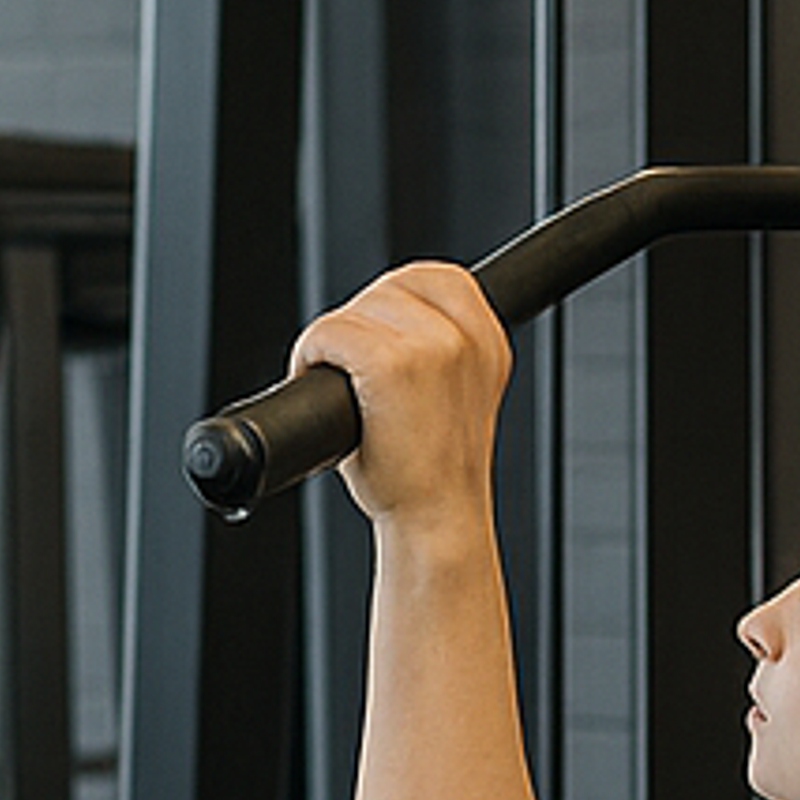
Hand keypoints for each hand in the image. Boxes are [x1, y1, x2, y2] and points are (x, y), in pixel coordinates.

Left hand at [288, 263, 514, 527]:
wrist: (436, 521)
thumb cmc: (434, 472)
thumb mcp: (459, 395)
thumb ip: (441, 349)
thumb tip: (389, 319)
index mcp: (489, 340)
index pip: (436, 278)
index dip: (396, 306)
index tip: (386, 341)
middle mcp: (467, 338)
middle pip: (387, 289)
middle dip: (362, 327)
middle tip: (360, 379)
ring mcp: (432, 347)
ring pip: (354, 311)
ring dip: (334, 345)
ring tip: (349, 392)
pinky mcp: (391, 363)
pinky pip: (328, 333)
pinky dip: (310, 358)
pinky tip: (333, 396)